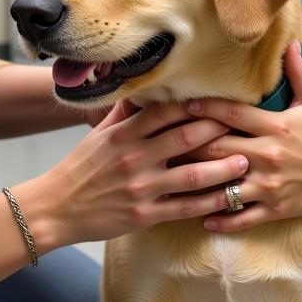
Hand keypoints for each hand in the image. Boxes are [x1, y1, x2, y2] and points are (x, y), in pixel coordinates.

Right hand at [29, 98, 249, 247]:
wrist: (55, 208)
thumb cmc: (81, 168)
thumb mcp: (100, 134)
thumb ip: (126, 112)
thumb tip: (147, 87)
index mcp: (123, 134)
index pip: (166, 112)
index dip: (196, 105)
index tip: (222, 100)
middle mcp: (134, 157)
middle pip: (184, 138)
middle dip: (218, 130)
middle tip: (246, 125)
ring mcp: (141, 188)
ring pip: (191, 175)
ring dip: (222, 168)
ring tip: (246, 162)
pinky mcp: (145, 215)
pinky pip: (184, 208)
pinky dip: (209, 203)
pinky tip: (229, 198)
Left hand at [181, 42, 301, 231]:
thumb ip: (299, 73)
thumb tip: (291, 44)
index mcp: (275, 126)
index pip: (231, 113)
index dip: (204, 108)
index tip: (181, 105)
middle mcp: (268, 154)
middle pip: (217, 148)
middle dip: (188, 145)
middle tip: (163, 142)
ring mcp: (269, 184)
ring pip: (223, 185)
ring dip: (196, 184)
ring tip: (171, 181)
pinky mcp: (275, 208)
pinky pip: (242, 217)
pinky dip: (221, 219)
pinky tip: (201, 218)